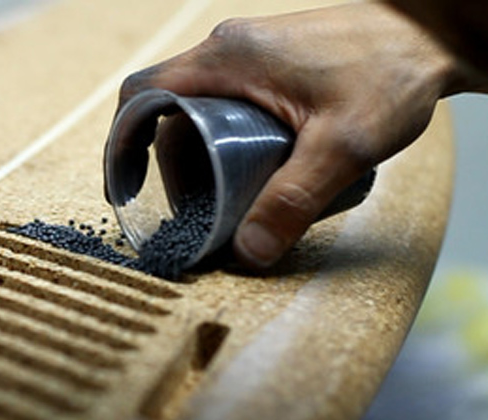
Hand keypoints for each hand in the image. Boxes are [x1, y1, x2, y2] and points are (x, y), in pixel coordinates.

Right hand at [114, 3, 472, 268]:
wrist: (433, 31)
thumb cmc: (391, 72)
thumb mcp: (341, 146)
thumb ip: (293, 200)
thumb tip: (248, 252)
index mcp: (226, 59)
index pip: (141, 94)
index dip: (121, 142)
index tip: (124, 186)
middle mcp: (227, 51)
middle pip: (166, 111)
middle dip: (169, 166)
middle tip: (194, 210)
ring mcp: (247, 55)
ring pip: (194, 109)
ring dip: (198, 155)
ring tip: (225, 196)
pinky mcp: (267, 64)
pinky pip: (221, 103)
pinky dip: (219, 139)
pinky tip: (250, 168)